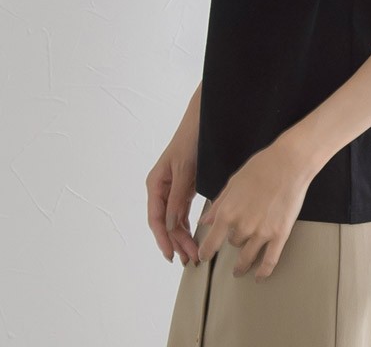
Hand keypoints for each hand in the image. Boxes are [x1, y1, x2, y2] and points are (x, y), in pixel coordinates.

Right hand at [146, 139, 199, 265]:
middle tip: (190, 258)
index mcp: (155, 185)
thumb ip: (177, 198)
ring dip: (183, 237)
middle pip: (165, 223)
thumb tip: (170, 225)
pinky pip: (182, 212)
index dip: (162, 239)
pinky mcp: (184, 188)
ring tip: (193, 254)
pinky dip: (187, 226)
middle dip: (176, 242)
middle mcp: (161, 189)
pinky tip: (193, 238)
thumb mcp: (184, 170)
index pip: (156, 218)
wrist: (203, 123)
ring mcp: (172, 189)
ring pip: (174, 220)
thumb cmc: (190, 142)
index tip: (170, 255)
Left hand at [196, 139, 312, 282]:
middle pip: (233, 244)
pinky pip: (269, 261)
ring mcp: (262, 232)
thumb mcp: (233, 183)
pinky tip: (259, 277)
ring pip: (247, 256)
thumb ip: (219, 204)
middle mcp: (242, 226)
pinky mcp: (280, 234)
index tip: (204, 256)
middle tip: (236, 240)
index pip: (211, 242)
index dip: (206, 252)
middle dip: (233, 241)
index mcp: (227, 212)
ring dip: (242, 264)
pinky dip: (263, 272)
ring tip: (240, 269)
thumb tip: (206, 221)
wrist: (288, 163)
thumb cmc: (261, 167)